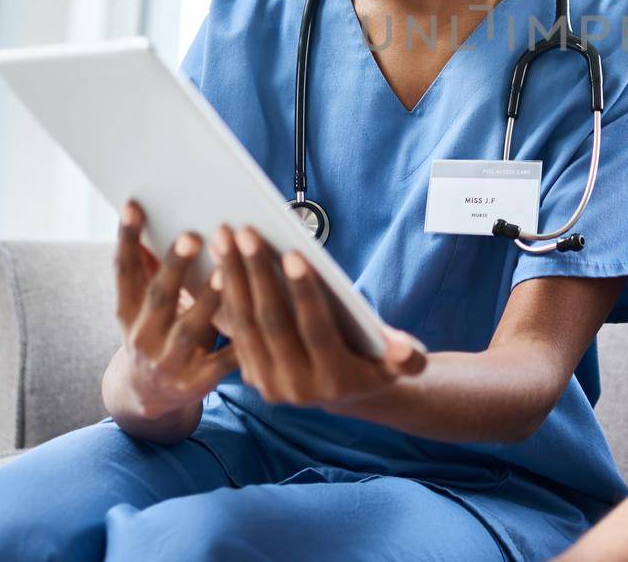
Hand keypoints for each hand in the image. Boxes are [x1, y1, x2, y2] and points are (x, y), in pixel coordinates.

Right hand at [113, 200, 238, 418]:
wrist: (147, 395)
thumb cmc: (155, 330)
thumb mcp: (141, 304)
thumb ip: (148, 267)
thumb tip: (149, 210)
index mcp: (127, 312)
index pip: (123, 270)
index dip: (126, 238)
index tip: (134, 204)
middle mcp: (142, 337)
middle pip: (159, 297)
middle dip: (175, 266)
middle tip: (193, 235)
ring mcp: (168, 362)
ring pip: (191, 329)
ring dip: (209, 300)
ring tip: (228, 272)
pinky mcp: (196, 383)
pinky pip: (223, 361)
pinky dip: (240, 345)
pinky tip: (260, 320)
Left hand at [211, 224, 426, 406]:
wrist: (347, 394)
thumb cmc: (376, 363)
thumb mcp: (400, 364)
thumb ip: (407, 357)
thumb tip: (404, 349)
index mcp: (335, 380)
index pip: (316, 330)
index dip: (304, 293)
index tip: (291, 254)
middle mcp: (296, 388)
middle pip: (272, 324)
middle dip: (257, 274)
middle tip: (247, 233)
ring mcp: (268, 384)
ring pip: (245, 324)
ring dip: (233, 278)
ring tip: (225, 238)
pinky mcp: (249, 375)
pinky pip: (234, 329)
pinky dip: (225, 294)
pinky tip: (221, 260)